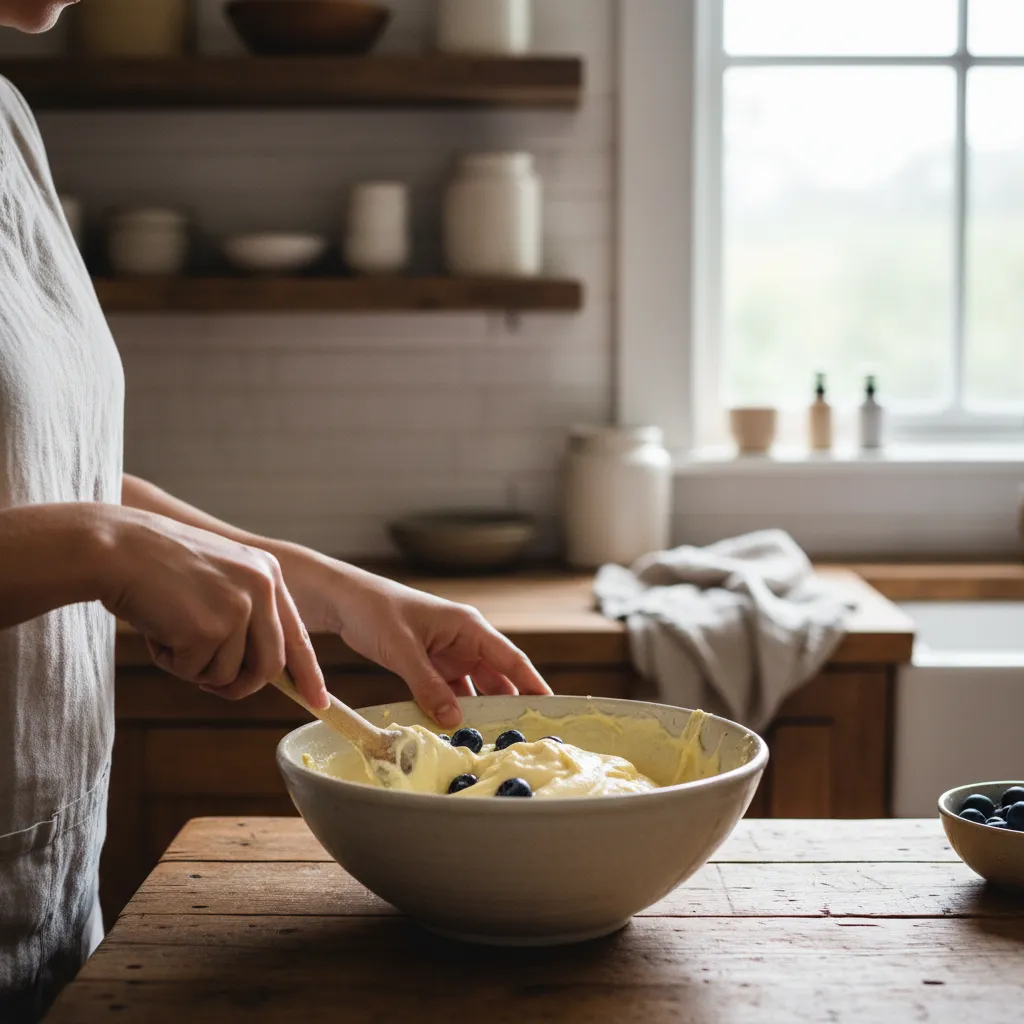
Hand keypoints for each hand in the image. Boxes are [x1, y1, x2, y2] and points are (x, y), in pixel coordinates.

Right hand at [97, 508, 327, 707]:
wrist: (117, 548)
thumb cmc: (158, 566)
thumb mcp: (219, 577)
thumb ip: (247, 613)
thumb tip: (265, 668)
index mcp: (268, 573)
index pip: (297, 633)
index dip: (307, 672)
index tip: (318, 700)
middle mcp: (262, 588)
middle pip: (270, 665)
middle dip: (241, 686)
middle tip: (211, 685)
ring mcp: (238, 607)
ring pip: (229, 674)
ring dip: (195, 668)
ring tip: (170, 632)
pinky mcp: (209, 628)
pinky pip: (195, 672)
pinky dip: (171, 662)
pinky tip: (158, 629)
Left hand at [284, 556, 551, 728]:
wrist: (345, 601)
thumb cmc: (376, 610)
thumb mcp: (402, 649)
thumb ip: (428, 685)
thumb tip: (454, 721)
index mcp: (468, 626)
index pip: (511, 659)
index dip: (533, 683)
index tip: (551, 708)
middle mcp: (465, 641)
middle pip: (498, 678)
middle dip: (509, 705)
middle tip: (522, 738)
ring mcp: (449, 655)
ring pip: (475, 689)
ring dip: (481, 712)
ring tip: (492, 742)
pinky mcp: (432, 666)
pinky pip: (452, 693)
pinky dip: (455, 711)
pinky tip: (458, 732)